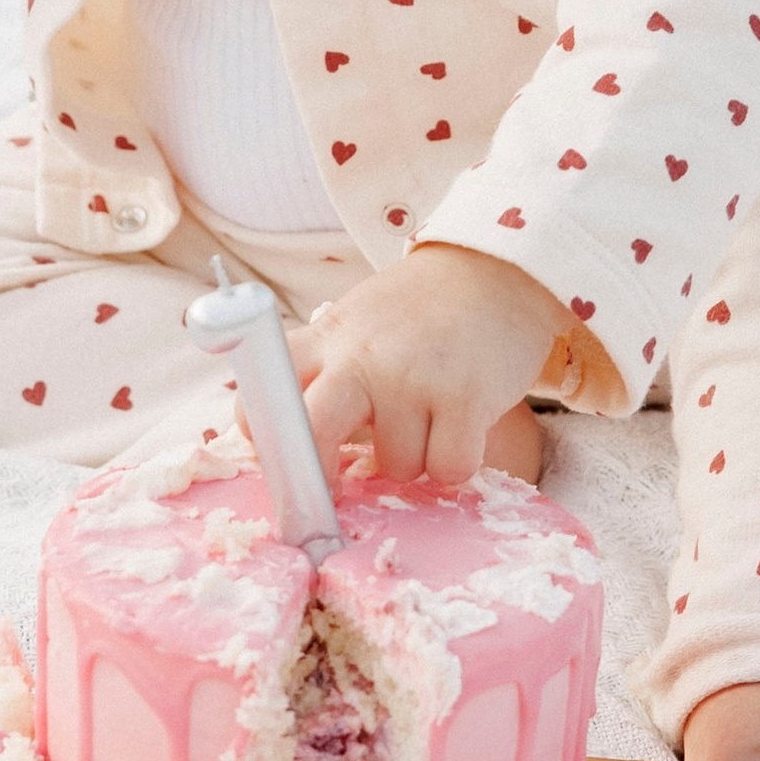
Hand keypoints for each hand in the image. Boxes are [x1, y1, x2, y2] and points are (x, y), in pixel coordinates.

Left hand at [293, 245, 565, 485]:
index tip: (284, 458)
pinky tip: (462, 428)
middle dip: (319, 475)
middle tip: (338, 488)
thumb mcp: (355, 325)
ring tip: (430, 421)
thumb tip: (295, 448)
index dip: (266, 437)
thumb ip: (325, 373)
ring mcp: (413, 379)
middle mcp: (361, 359)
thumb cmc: (417, 313)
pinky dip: (456, 462)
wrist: (493, 272)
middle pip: (312, 433)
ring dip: (416, 460)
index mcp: (326, 340)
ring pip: (398, 467)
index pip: (266, 394)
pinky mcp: (465, 397)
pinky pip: (448, 469)